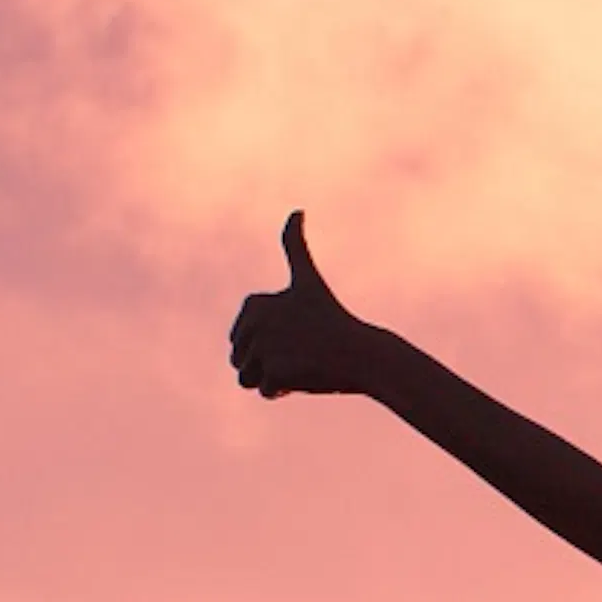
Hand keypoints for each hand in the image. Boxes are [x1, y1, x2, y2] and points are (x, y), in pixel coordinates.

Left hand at [228, 212, 375, 396]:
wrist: (362, 353)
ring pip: (245, 377)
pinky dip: (283, 390)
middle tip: (299, 350)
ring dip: (270, 378)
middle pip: (239, 358)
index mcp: (254, 303)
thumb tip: (297, 210)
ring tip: (299, 364)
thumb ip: (295, 245)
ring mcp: (265, 348)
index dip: (265, 340)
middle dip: (265, 362)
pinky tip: (304, 377)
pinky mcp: (275, 372)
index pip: (238, 336)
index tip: (295, 331)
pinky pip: (264, 391)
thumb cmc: (333, 319)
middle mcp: (255, 323)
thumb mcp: (308, 280)